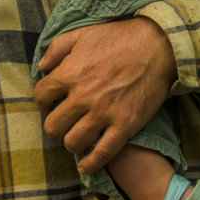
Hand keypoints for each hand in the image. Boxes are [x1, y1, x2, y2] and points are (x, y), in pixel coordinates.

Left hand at [33, 18, 177, 173]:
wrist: (159, 45)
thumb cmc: (120, 37)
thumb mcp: (83, 33)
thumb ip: (57, 48)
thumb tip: (41, 66)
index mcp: (70, 73)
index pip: (40, 97)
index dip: (44, 101)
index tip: (52, 102)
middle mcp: (83, 96)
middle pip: (53, 126)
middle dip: (56, 124)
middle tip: (65, 121)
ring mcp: (104, 113)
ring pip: (72, 142)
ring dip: (72, 141)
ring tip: (78, 135)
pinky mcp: (124, 125)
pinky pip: (102, 153)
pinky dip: (90, 164)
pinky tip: (85, 166)